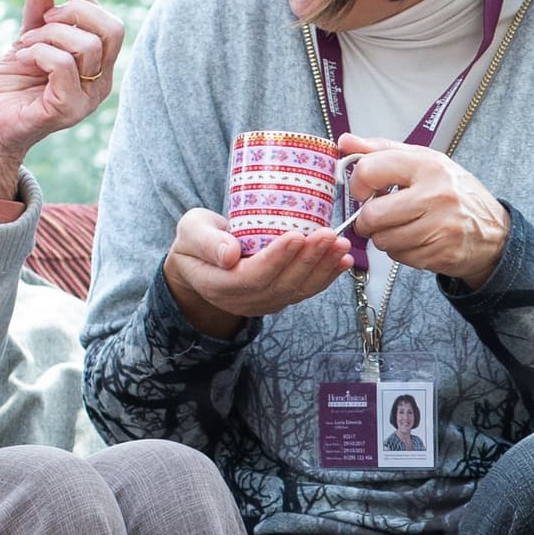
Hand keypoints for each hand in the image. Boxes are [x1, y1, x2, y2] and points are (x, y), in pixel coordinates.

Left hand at [0, 0, 126, 200]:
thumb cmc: (14, 86)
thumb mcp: (28, 38)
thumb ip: (39, 9)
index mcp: (99, 65)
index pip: (108, 20)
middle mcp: (101, 83)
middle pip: (112, 29)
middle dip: (73, 12)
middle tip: (41, 20)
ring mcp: (87, 99)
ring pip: (87, 46)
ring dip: (48, 35)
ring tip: (25, 47)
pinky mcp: (67, 110)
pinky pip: (63, 66)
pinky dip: (39, 52)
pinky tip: (23, 59)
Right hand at [162, 207, 350, 338]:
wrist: (200, 262)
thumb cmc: (195, 241)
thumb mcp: (189, 232)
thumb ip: (205, 241)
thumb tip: (229, 254)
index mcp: (219, 285)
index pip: (253, 275)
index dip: (277, 258)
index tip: (296, 235)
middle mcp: (245, 299)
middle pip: (282, 284)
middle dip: (308, 259)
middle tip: (329, 235)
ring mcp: (264, 302)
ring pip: (298, 289)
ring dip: (323, 268)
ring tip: (341, 246)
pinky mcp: (279, 297)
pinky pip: (305, 290)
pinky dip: (327, 276)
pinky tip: (343, 261)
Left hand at [336, 135, 509, 281]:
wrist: (493, 231)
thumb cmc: (454, 192)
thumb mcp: (423, 161)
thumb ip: (381, 150)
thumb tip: (344, 141)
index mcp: (428, 165)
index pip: (369, 170)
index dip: (357, 184)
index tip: (363, 191)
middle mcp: (436, 194)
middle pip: (372, 215)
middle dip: (367, 220)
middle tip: (378, 216)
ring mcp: (440, 227)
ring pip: (382, 240)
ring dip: (384, 237)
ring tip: (402, 227)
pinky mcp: (441, 253)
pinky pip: (399, 257)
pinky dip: (401, 251)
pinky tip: (417, 240)